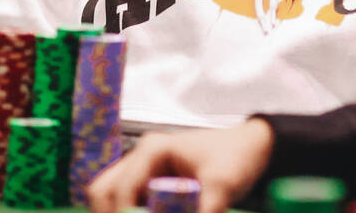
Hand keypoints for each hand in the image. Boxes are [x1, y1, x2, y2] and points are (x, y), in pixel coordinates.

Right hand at [87, 118, 274, 212]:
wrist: (253, 149)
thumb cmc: (237, 157)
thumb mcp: (222, 186)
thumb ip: (205, 212)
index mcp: (152, 150)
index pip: (121, 190)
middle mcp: (140, 158)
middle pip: (102, 192)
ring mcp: (142, 170)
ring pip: (108, 198)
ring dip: (119, 212)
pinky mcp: (148, 185)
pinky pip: (126, 204)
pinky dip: (130, 212)